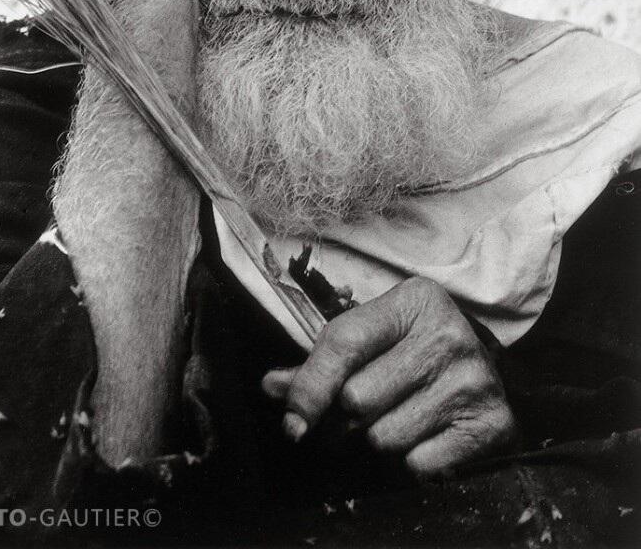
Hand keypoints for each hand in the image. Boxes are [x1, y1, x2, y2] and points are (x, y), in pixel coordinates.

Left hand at [262, 277, 515, 476]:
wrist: (484, 366)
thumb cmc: (412, 348)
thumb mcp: (371, 337)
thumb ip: (321, 362)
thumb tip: (272, 387)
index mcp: (413, 300)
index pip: (344, 343)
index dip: (310, 387)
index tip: (293, 421)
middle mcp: (448, 334)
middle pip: (358, 398)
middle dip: (346, 418)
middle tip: (356, 415)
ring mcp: (473, 379)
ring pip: (385, 437)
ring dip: (377, 439)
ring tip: (395, 417)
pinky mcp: (491, 422)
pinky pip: (419, 463)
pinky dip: (412, 460)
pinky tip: (424, 433)